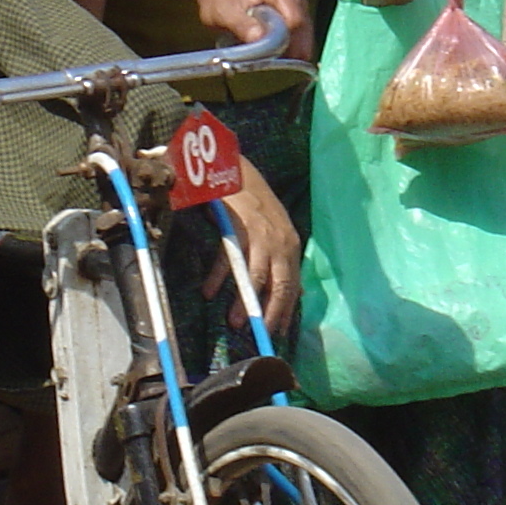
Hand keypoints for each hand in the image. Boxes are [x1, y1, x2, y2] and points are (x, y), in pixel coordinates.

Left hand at [167, 0, 309, 49]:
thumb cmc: (221, 0)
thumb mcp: (224, 13)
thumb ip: (242, 25)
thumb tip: (259, 37)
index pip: (294, 20)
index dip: (283, 40)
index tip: (266, 51)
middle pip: (303, 28)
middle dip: (289, 47)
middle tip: (267, 59)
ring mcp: (297, 2)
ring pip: (304, 33)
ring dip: (290, 49)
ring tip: (269, 55)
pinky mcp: (297, 13)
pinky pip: (301, 35)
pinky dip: (291, 47)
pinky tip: (275, 53)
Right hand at [209, 159, 299, 335]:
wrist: (239, 172)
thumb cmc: (256, 204)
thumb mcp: (277, 233)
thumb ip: (282, 262)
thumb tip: (295, 292)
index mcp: (291, 246)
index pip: (293, 285)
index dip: (286, 309)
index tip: (278, 330)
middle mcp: (280, 243)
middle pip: (279, 285)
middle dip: (270, 312)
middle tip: (260, 332)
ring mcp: (261, 236)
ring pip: (255, 277)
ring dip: (244, 302)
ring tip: (235, 322)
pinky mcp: (239, 228)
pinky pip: (228, 259)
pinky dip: (219, 277)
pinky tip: (210, 292)